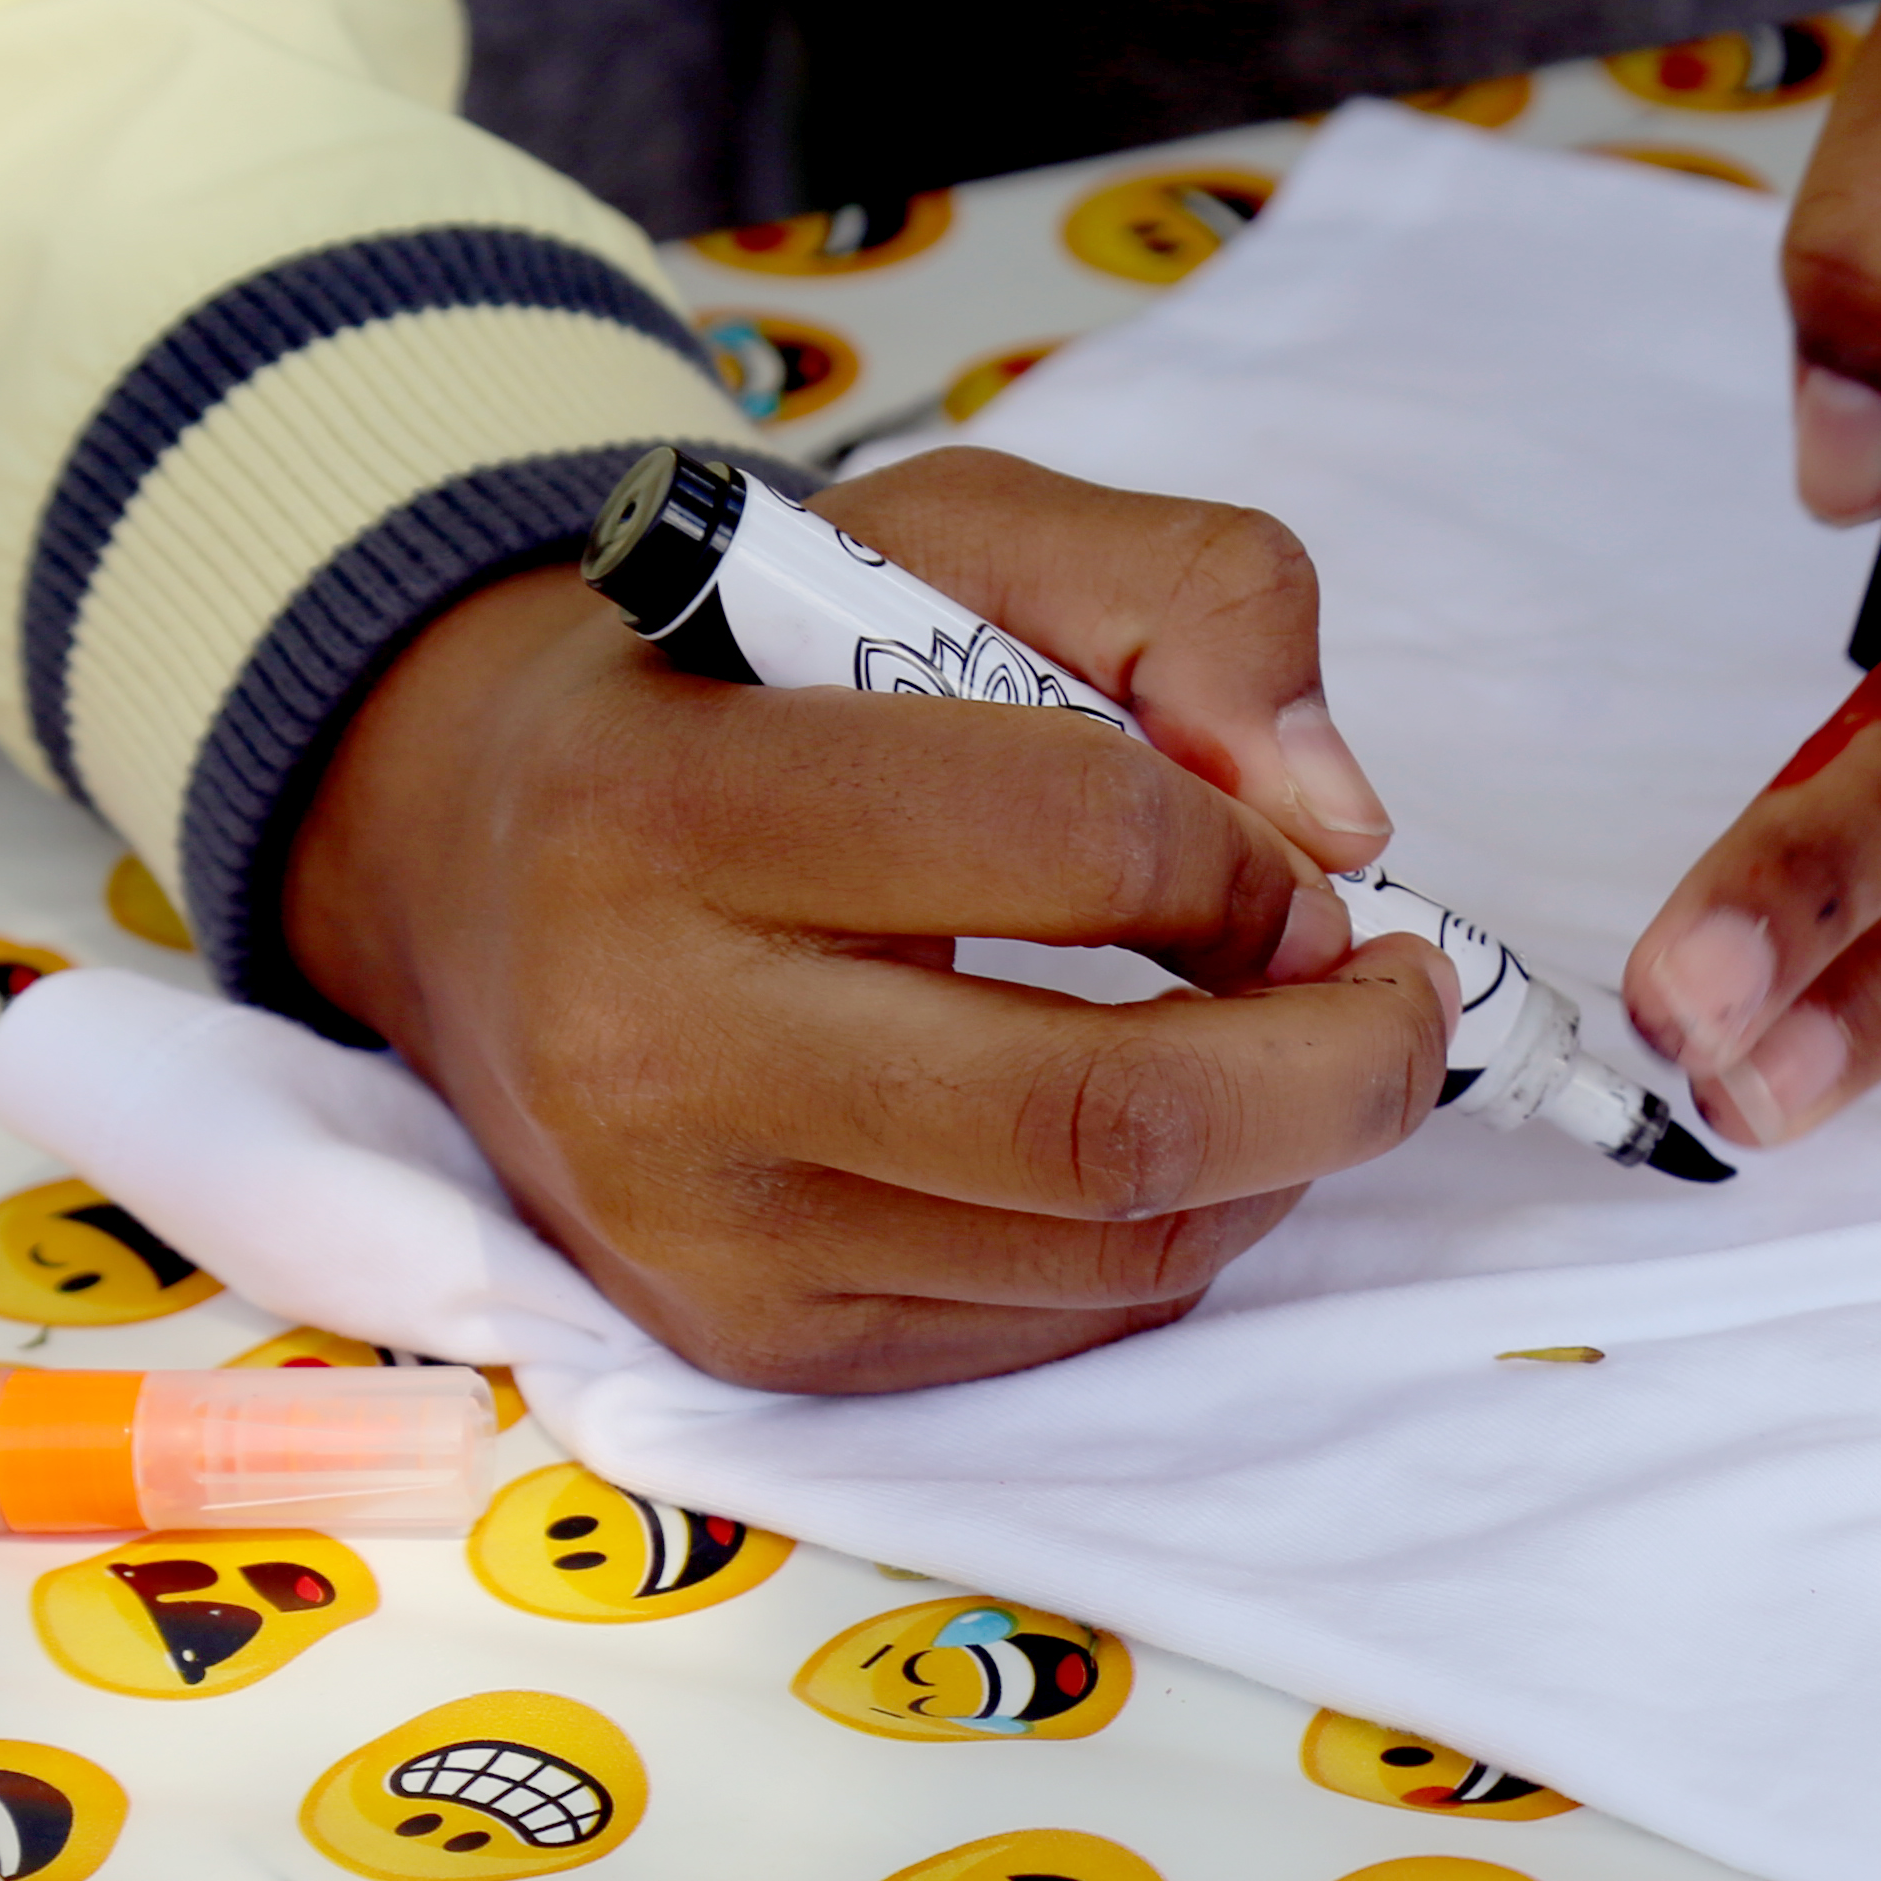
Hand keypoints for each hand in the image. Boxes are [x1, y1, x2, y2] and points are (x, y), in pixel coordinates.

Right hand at [284, 446, 1455, 1389]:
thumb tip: (1337, 812)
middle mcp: (653, 1044)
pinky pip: (1050, 1327)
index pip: (1077, 840)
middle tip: (1402, 999)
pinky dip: (1169, 1234)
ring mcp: (694, 1229)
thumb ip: (1184, 593)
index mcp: (674, 804)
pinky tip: (1159, 1132)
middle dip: (1338, 1069)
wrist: (479, 862)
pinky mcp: (747, 1344)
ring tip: (1297, 1051)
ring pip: (1105, 1250)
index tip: (1307, 855)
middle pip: (1105, 1120)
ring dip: (1277, 1158)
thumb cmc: (748, 684)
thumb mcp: (946, 536)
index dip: (1254, 854)